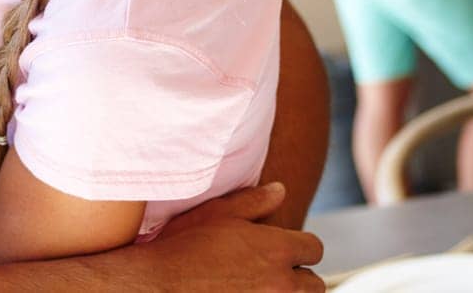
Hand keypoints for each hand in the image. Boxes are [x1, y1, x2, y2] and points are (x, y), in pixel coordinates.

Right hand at [142, 183, 325, 289]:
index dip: (300, 245)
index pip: (314, 248)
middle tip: (274, 271)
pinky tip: (245, 292)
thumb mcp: (218, 214)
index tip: (285, 247)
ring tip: (262, 285)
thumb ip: (254, 201)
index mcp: (277, 251)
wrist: (158, 284)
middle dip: (299, 276)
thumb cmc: (183, 247)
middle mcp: (281, 284)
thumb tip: (279, 191)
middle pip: (315, 285)